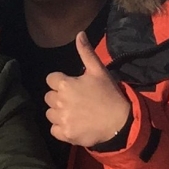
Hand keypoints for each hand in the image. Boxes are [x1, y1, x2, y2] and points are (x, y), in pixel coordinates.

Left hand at [44, 31, 132, 147]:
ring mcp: (62, 119)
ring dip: (58, 113)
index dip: (60, 82)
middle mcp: (60, 101)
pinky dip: (61, 128)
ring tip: (74, 113)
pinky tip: (73, 125)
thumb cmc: (109, 94)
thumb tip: (79, 33)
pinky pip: (54, 130)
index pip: (51, 79)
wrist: (120, 122)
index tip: (72, 86)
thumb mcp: (99, 71)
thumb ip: (86, 52)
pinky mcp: (65, 134)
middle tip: (75, 100)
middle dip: (58, 97)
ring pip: (50, 114)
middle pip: (48, 97)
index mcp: (65, 84)